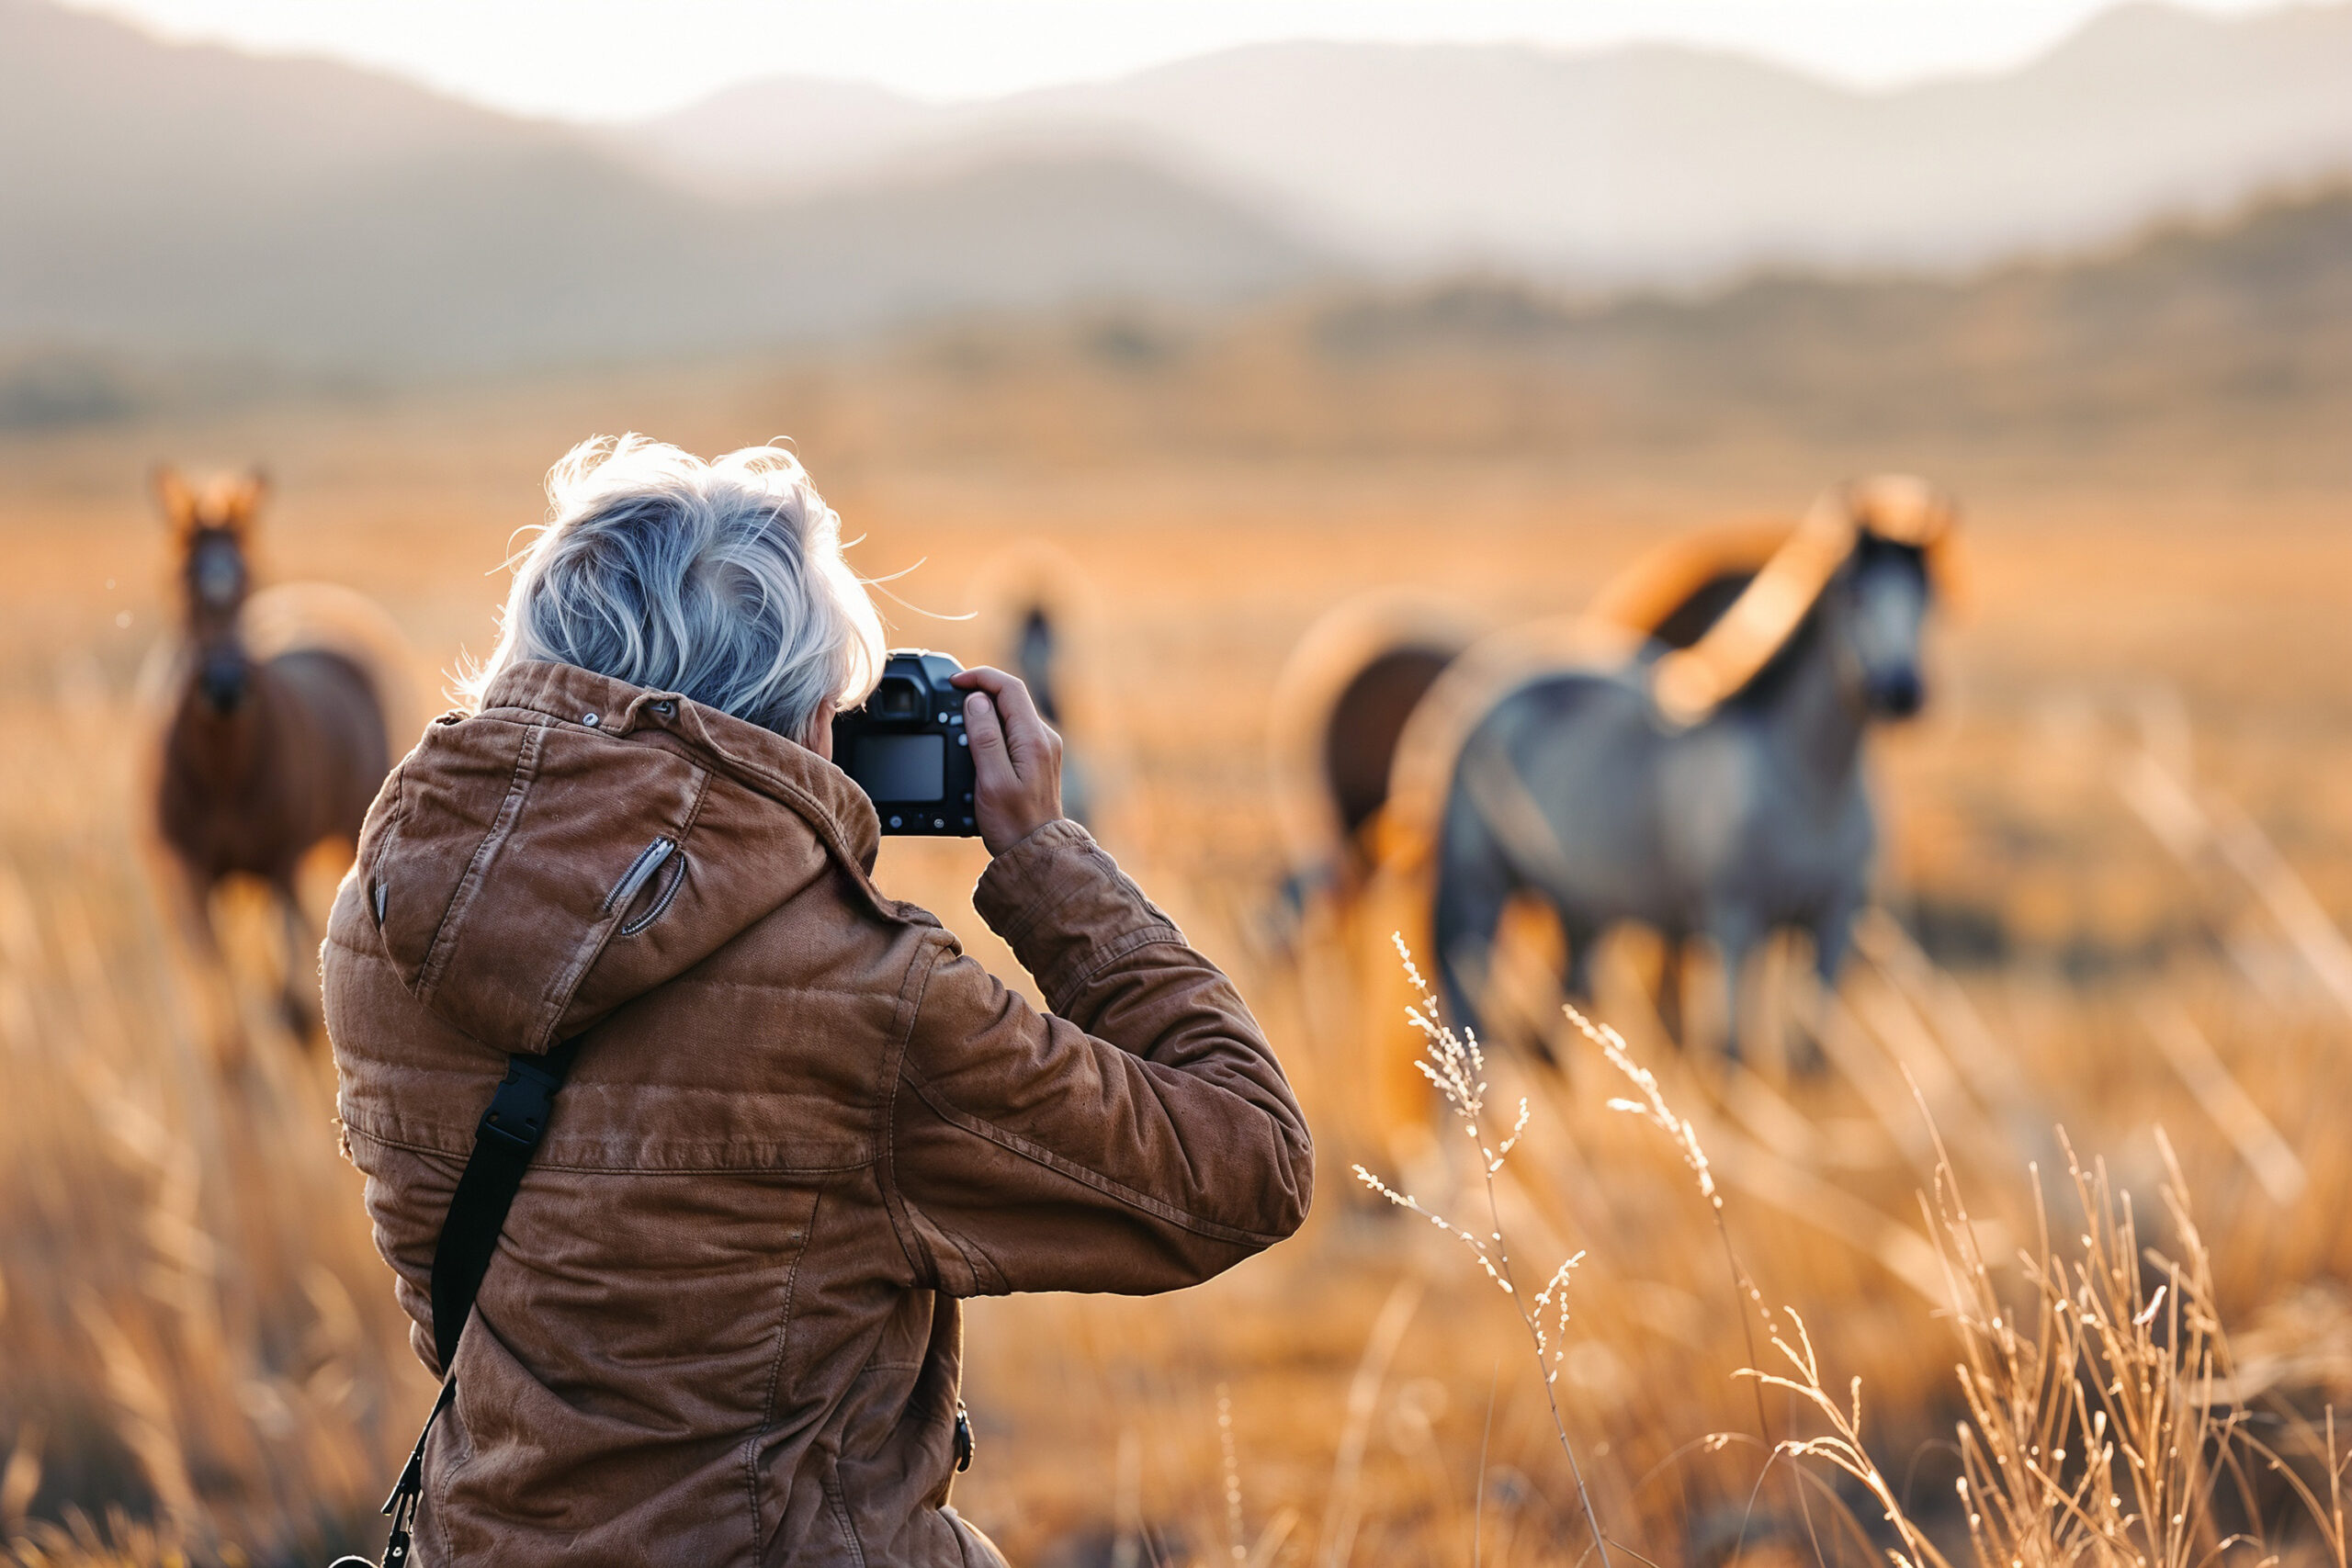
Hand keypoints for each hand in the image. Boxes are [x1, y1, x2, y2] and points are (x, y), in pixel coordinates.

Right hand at [949, 666, 1064, 855]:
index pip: (1010, 688)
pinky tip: (974, 744)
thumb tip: (977, 701)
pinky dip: (991, 728)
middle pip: (1011, 697)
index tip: (954, 683)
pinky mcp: (1036, 760)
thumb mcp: (992, 780)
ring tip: (958, 723)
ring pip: (1010, 714)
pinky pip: (1012, 731)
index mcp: (1034, 739)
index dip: (980, 678)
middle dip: (979, 692)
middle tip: (950, 701)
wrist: (1035, 852)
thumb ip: (985, 737)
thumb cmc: (1013, 823)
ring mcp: (1042, 749)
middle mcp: (1044, 739)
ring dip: (984, 711)